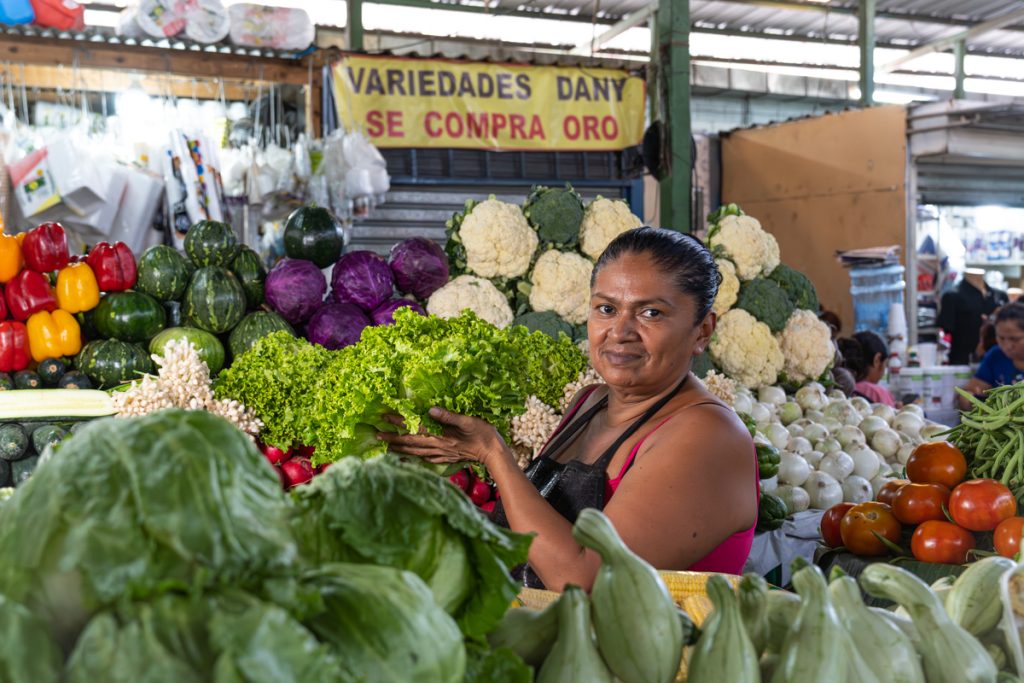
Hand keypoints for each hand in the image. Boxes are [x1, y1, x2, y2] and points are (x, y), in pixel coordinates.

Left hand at [378, 407, 506, 467]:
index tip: (384, 418)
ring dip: (399, 450)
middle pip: (410, 443)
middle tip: (377, 436)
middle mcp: (437, 447)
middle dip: (392, 439)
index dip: (399, 422)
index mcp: (441, 436)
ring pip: (415, 453)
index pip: (414, 428)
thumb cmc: (483, 434)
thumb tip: (429, 409)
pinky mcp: (446, 458)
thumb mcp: (468, 420)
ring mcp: (441, 454)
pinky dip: (413, 458)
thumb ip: (448, 416)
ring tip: (386, 448)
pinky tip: (409, 458)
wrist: (493, 453)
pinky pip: (425, 459)